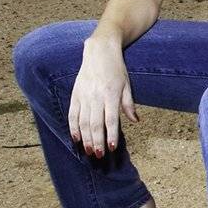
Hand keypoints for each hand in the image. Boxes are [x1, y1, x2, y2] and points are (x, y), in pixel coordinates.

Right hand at [69, 38, 137, 157]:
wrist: (99, 51)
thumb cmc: (116, 69)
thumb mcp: (127, 85)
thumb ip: (128, 104)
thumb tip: (136, 121)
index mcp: (110, 94)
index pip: (110, 119)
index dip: (110, 135)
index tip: (111, 148)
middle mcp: (96, 96)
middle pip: (95, 124)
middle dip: (96, 141)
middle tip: (98, 155)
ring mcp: (83, 96)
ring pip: (83, 121)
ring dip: (85, 138)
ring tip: (88, 151)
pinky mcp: (75, 94)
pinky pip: (72, 114)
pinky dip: (73, 127)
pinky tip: (75, 138)